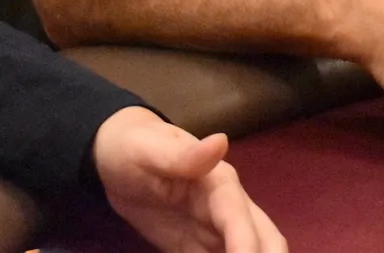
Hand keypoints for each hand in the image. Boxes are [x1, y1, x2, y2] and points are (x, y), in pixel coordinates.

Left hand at [94, 107, 286, 252]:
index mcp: (221, 185)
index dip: (246, 250)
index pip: (241, 221)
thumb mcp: (151, 151)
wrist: (117, 155)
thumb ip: (184, 155)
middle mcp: (228, 209)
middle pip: (266, 241)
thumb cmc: (134, 147)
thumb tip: (221, 142)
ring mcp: (216, 231)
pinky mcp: (197, 247)